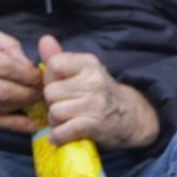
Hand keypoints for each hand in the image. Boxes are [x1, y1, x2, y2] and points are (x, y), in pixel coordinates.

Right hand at [0, 24, 42, 132]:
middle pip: (5, 90)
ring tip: (34, 102)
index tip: (40, 78)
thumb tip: (29, 64)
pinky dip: (12, 125)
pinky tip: (28, 124)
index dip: (29, 75)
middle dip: (30, 94)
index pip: (7, 66)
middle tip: (41, 93)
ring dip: (23, 108)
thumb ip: (5, 43)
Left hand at [38, 34, 158, 148]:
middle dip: (52, 104)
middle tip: (64, 109)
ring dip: (55, 122)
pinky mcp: (94, 124)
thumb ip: (60, 58)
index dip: (49, 80)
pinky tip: (63, 135)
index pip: (53, 65)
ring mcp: (95, 102)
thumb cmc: (101, 94)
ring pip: (54, 112)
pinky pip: (61, 131)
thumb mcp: (84, 72)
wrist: (132, 118)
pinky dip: (58, 137)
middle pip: (50, 92)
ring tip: (66, 122)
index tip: (59, 89)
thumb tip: (44, 39)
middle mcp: (93, 80)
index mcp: (89, 63)